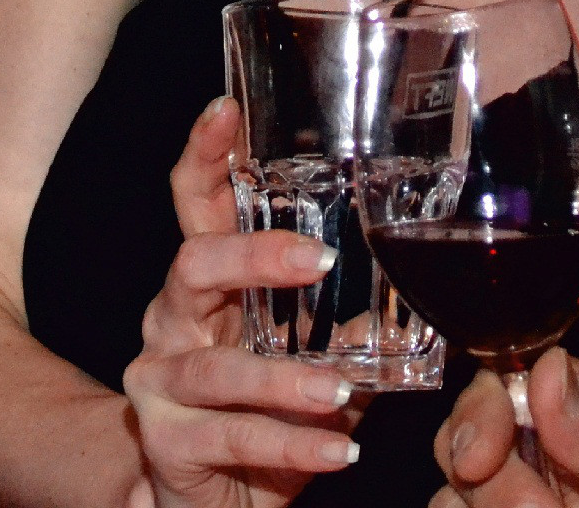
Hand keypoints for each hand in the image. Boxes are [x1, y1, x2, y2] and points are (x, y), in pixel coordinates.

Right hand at [123, 97, 360, 507]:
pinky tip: (338, 450)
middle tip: (319, 259)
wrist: (207, 501)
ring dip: (285, 379)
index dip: (204, 154)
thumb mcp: (303, 353)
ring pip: (217, 368)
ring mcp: (160, 379)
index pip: (194, 203)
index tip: (224, 109)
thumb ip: (347, 322)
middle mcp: (172, 319)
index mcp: (206, 282)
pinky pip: (231, 439)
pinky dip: (291, 446)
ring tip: (339, 390)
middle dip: (255, 255)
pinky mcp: (165, 441)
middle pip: (193, 264)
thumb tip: (418, 287)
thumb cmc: (260, 409)